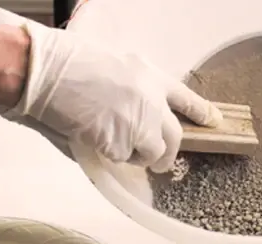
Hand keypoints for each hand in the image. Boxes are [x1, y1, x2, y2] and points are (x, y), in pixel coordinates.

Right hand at [0, 1, 221, 171]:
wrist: (46, 71)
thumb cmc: (65, 63)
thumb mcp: (107, 66)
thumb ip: (126, 94)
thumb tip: (128, 122)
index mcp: (148, 74)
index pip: (185, 97)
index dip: (201, 112)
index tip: (215, 121)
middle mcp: (152, 98)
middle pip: (175, 136)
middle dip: (167, 153)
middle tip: (159, 162)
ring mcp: (140, 122)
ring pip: (154, 153)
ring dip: (138, 158)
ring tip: (115, 147)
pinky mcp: (124, 141)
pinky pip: (125, 159)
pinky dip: (113, 158)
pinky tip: (94, 141)